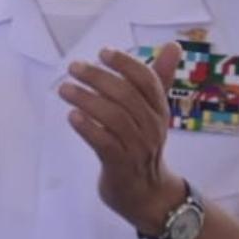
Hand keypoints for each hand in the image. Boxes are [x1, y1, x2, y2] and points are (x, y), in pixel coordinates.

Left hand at [59, 43, 185, 234]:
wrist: (146, 192)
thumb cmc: (143, 145)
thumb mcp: (153, 112)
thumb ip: (158, 79)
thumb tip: (173, 45)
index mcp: (159, 110)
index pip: (147, 80)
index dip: (125, 64)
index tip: (102, 52)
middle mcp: (152, 126)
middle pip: (127, 96)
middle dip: (99, 77)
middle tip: (73, 67)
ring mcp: (137, 147)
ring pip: (114, 117)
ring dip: (87, 100)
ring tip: (64, 89)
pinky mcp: (120, 165)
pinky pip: (105, 143)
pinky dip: (88, 128)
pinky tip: (72, 116)